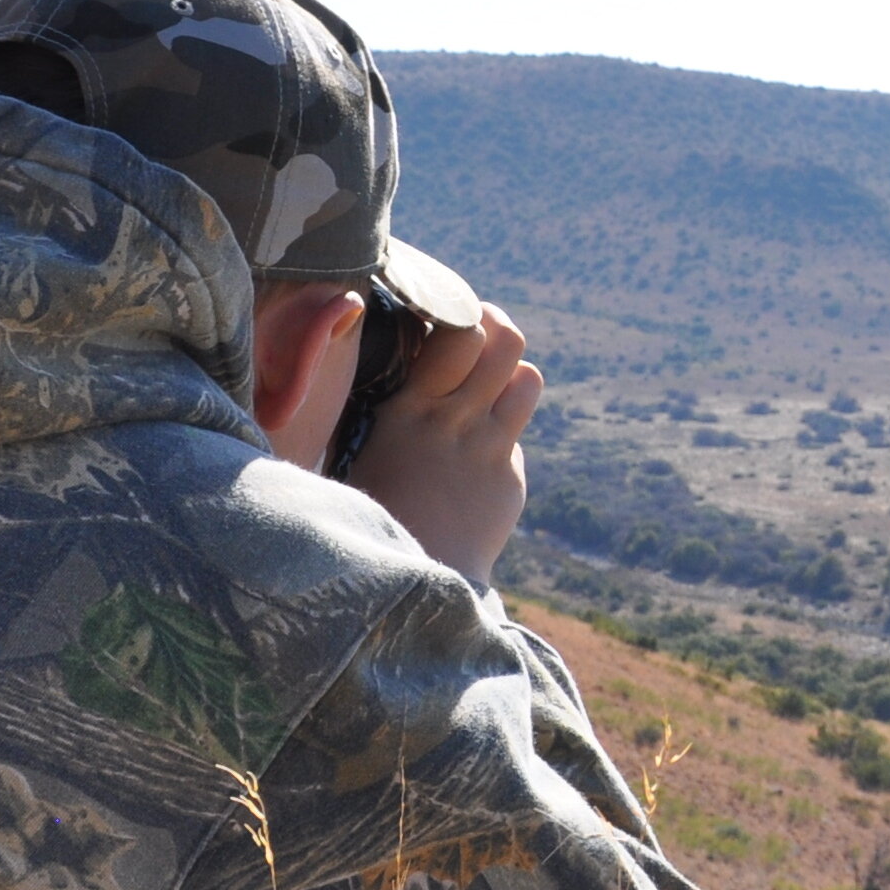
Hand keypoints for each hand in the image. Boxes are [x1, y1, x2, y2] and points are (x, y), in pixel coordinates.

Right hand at [343, 305, 539, 587]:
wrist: (405, 573)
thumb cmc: (370, 506)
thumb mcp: (362, 446)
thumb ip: (389, 403)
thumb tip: (400, 359)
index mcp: (409, 408)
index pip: (457, 334)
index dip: (465, 315)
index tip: (454, 319)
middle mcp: (454, 422)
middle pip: (505, 342)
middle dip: (499, 328)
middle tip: (485, 335)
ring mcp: (488, 450)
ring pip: (527, 378)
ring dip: (512, 375)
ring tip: (491, 384)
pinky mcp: (509, 478)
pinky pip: (516, 431)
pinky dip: (503, 428)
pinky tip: (476, 449)